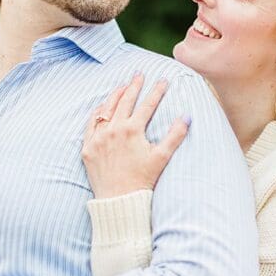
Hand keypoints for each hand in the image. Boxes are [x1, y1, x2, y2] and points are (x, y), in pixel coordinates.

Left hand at [82, 74, 189, 198]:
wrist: (119, 200)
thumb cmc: (142, 180)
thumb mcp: (161, 157)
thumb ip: (175, 135)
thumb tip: (187, 116)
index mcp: (132, 130)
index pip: (147, 105)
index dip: (157, 91)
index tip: (163, 80)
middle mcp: (113, 130)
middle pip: (125, 101)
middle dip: (134, 86)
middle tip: (140, 74)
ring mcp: (98, 138)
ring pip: (106, 109)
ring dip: (115, 95)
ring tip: (123, 86)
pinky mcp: (88, 147)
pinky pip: (91, 123)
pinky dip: (97, 112)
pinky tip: (102, 106)